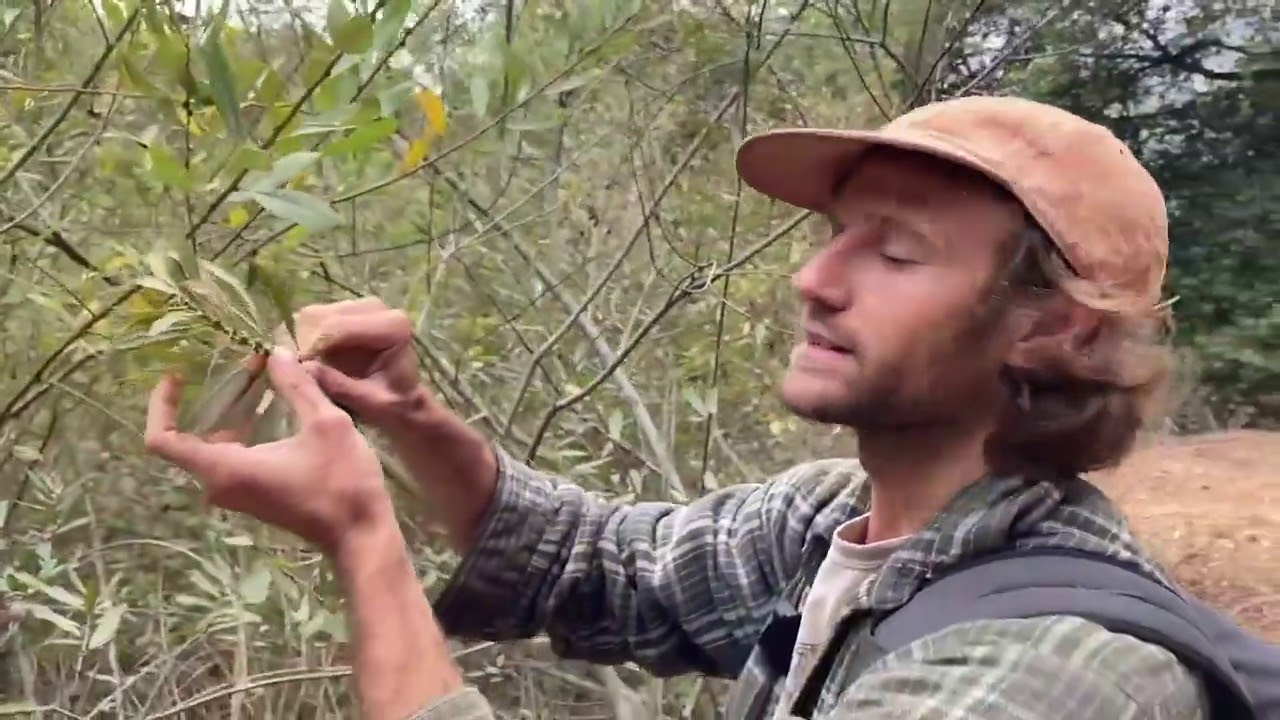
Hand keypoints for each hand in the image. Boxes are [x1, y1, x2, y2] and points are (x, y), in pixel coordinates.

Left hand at [144, 348, 393, 555]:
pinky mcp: (254, 496)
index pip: (163, 440)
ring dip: (231, 412)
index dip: (161, 405)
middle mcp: (221, 484)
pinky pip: (231, 459)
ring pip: (213, 447)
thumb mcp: (326, 424)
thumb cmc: (342, 482)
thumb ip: (297, 387)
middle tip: (241, 366)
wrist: (360, 534)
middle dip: (210, 397)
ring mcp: (237, 493)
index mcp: (225, 468)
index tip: (178, 377)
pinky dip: (243, 430)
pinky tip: (271, 409)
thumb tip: (277, 353)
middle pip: (189, 438)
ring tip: (258, 378)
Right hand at [285, 297, 428, 432]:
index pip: (336, 327)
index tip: (304, 375)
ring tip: (318, 368)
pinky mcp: (344, 309)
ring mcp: (359, 306)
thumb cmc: (391, 402)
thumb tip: (305, 368)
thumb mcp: (370, 403)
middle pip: (319, 317)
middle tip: (310, 374)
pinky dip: (307, 340)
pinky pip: (310, 320)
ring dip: (306, 343)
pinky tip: (320, 360)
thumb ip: (340, 386)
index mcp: (392, 326)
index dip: (313, 350)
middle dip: (308, 346)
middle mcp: (377, 308)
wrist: (401, 396)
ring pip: (311, 316)